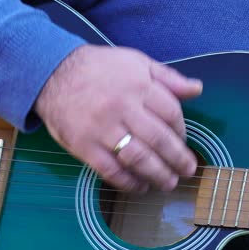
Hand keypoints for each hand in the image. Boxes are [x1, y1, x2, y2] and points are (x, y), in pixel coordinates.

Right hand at [35, 45, 201, 191]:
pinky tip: (140, 187)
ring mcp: (102, 128)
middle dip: (177, 159)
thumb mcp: (136, 62)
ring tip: (168, 183)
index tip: (184, 141)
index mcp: (138, 85)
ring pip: (137, 158)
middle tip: (187, 171)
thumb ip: (168, 77)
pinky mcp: (84, 146)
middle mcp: (122, 107)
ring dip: (157, 175)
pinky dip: (129, 183)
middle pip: (158, 139)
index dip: (182, 131)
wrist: (51, 73)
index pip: (170, 113)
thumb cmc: (99, 68)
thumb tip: (197, 89)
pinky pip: (111, 170)